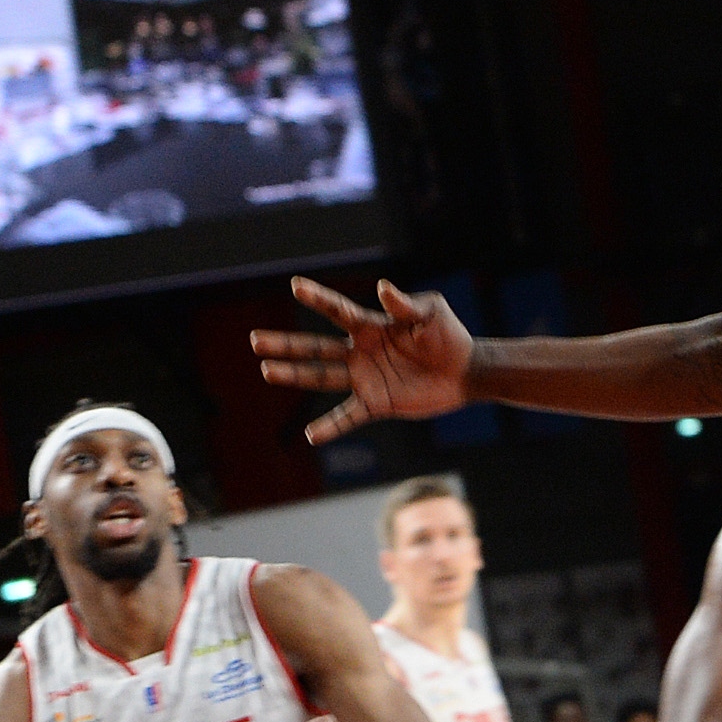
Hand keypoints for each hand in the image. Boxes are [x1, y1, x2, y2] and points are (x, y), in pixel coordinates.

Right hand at [251, 278, 473, 445]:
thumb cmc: (449, 336)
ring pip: (322, 377)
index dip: (318, 298)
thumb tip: (382, 287)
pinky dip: (330, 427)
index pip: (338, 310)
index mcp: (372, 326)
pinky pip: (348, 417)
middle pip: (316, 346)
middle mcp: (361, 352)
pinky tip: (310, 436)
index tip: (295, 285)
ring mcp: (365, 378)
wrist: (466, 372)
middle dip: (286, 343)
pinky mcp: (376, 403)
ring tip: (266, 371)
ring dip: (294, 375)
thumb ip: (405, 304)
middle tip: (254, 340)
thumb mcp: (430, 313)